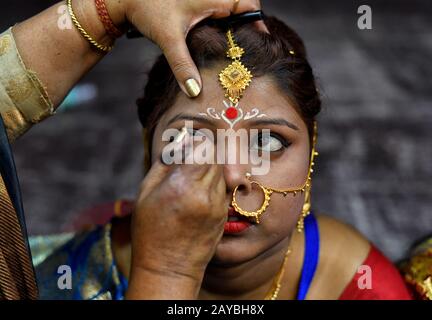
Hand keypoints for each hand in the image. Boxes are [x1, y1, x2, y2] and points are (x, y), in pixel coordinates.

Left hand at [108, 0, 265, 96]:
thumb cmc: (148, 8)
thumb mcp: (169, 39)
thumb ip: (182, 65)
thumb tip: (194, 91)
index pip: (250, 6)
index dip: (258, 24)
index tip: (259, 45)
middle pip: (242, 9)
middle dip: (245, 30)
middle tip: (243, 54)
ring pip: (230, 11)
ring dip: (232, 28)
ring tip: (231, 52)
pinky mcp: (197, 4)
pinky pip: (217, 12)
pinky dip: (219, 26)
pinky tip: (214, 43)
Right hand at [126, 137, 226, 297]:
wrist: (168, 267)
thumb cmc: (150, 230)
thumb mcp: (146, 192)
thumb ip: (165, 162)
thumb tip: (180, 139)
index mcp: (181, 185)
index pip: (203, 147)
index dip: (196, 143)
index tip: (187, 147)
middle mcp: (203, 193)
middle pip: (216, 157)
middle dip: (205, 153)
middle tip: (190, 160)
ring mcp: (217, 205)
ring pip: (222, 171)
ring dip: (210, 168)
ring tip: (192, 180)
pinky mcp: (223, 214)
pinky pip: (223, 188)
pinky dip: (213, 184)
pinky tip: (198, 195)